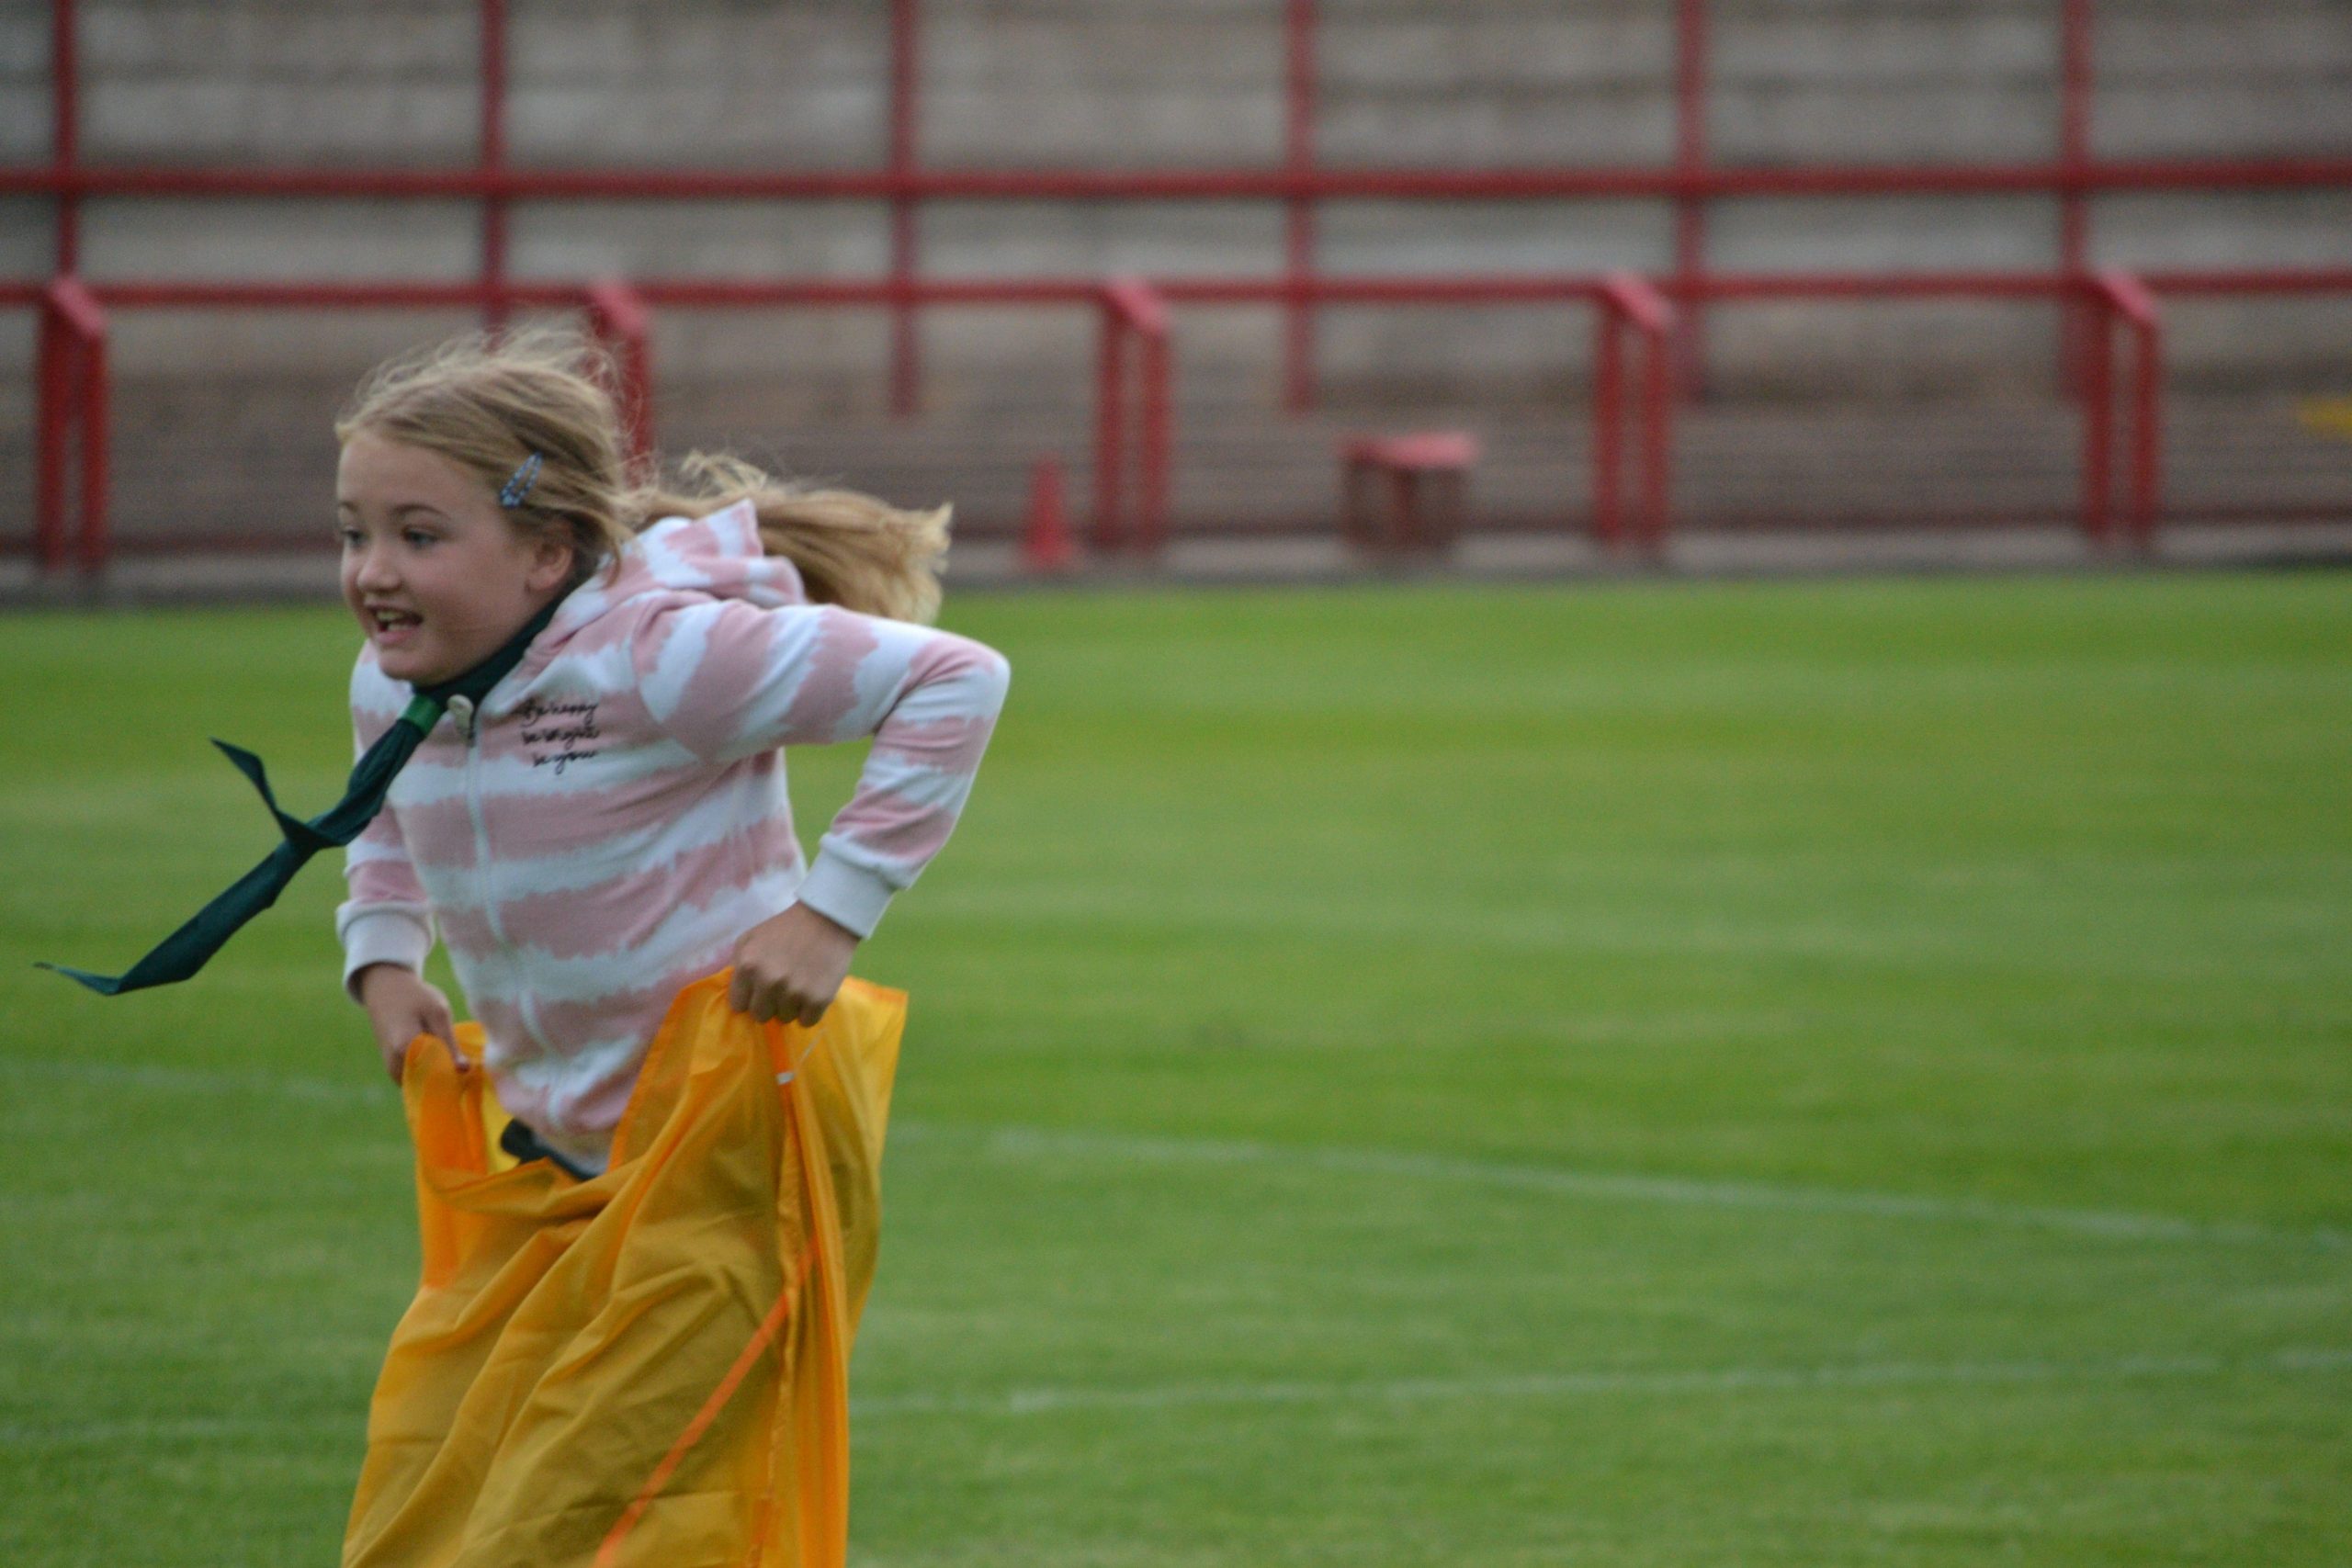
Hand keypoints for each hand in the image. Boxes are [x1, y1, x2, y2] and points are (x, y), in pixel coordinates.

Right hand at [355, 963, 462, 1082]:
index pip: (438, 1077)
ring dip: (441, 1077)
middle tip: (468, 1066)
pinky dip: (431, 1073)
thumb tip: (465, 1070)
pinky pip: (417, 1079)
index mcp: (405, 1049)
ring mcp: (392, 1070)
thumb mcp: (438, 1013)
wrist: (386, 990)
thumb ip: (449, 1043)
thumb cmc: (415, 997)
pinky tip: (443, 1058)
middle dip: (450, 1079)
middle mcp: (395, 1065)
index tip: (474, 1072)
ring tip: (456, 1060)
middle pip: (430, 1085)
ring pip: (423, 1084)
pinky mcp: (394, 1069)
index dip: (458, 1076)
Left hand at [728, 902, 859, 1026]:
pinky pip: (807, 1022)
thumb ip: (739, 964)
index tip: (758, 990)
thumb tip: (738, 990)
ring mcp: (794, 993)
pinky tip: (812, 993)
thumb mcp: (750, 938)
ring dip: (790, 1006)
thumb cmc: (785, 928)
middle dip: (769, 1004)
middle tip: (781, 989)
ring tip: (799, 986)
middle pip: (760, 1016)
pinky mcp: (818, 1000)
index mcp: (748, 967)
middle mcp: (769, 982)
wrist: (827, 919)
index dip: (749, 997)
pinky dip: (809, 1011)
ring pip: (785, 1019)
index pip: (738, 1005)